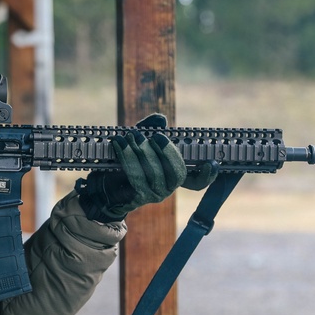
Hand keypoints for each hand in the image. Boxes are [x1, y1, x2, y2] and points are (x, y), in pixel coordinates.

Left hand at [76, 114, 217, 222]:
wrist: (103, 181)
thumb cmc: (126, 158)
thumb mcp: (139, 140)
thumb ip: (150, 128)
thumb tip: (161, 119)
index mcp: (175, 175)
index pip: (197, 182)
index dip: (207, 175)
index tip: (211, 163)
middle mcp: (168, 187)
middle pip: (177, 174)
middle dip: (167, 152)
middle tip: (155, 136)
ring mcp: (154, 194)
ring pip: (155, 174)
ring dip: (143, 152)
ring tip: (131, 135)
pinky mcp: (137, 195)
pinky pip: (136, 176)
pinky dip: (128, 157)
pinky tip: (120, 142)